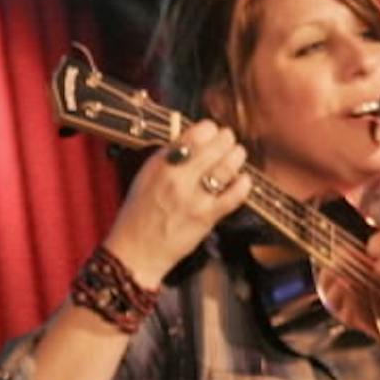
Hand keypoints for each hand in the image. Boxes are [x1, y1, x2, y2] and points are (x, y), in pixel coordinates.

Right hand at [103, 121, 253, 284]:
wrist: (136, 250)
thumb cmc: (139, 213)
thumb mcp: (146, 176)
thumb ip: (169, 157)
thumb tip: (194, 140)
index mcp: (160, 164)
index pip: (195, 134)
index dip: (209, 129)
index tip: (212, 131)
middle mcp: (177, 178)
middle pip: (215, 147)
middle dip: (227, 140)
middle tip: (229, 140)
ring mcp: (194, 199)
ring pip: (227, 167)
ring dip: (237, 157)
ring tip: (238, 154)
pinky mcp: (206, 218)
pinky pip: (234, 196)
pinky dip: (243, 185)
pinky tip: (244, 180)